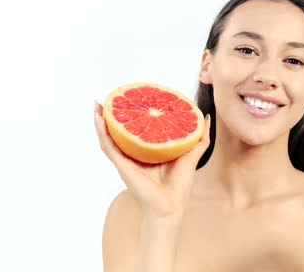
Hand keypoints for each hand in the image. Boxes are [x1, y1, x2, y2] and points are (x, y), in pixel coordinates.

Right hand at [93, 100, 210, 218]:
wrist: (171, 206)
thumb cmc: (180, 184)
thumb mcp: (191, 153)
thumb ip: (199, 137)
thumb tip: (206, 117)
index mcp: (148, 152)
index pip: (137, 129)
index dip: (133, 114)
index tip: (131, 97)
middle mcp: (134, 155)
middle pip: (120, 131)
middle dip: (112, 115)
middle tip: (110, 98)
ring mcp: (126, 160)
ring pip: (109, 137)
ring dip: (100, 120)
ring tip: (97, 104)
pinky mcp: (122, 165)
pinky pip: (108, 146)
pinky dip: (102, 132)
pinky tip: (99, 118)